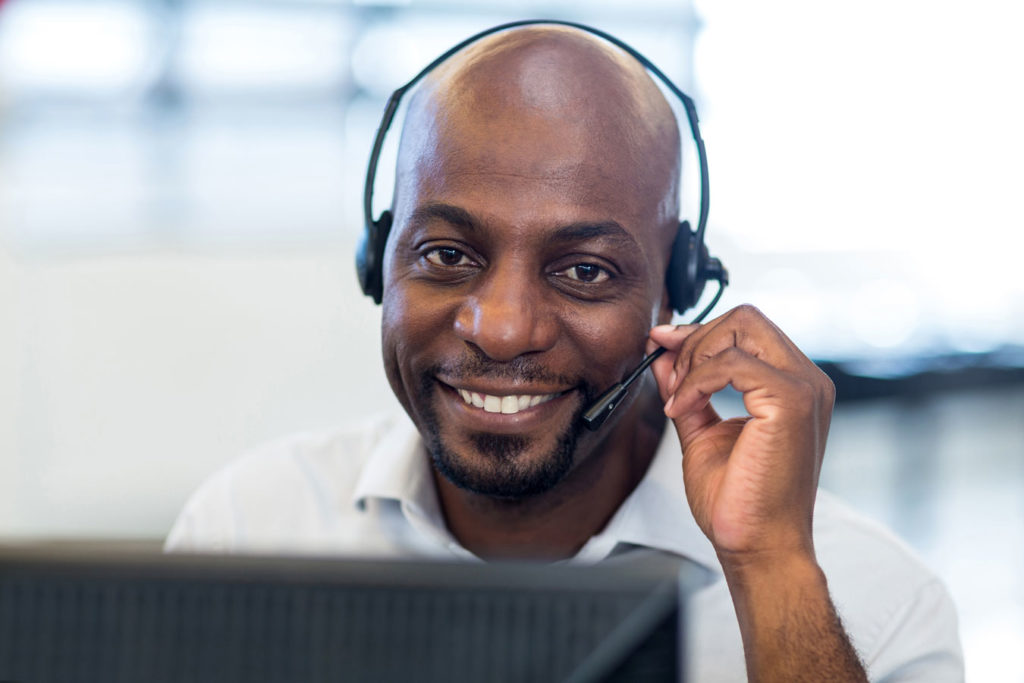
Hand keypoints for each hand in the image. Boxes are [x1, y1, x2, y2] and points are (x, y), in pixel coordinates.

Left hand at [648, 305, 834, 560]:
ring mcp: (804, 387)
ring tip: (679, 401)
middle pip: (745, 317)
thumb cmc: (739, 502)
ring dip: (695, 358)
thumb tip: (661, 356)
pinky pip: (730, 362)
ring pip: (741, 326)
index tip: (660, 344)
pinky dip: (696, 381)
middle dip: (696, 339)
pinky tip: (683, 408)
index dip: (698, 332)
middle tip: (672, 383)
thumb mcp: (702, 432)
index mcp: (792, 385)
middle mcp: (806, 379)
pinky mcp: (790, 400)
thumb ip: (686, 391)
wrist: (758, 546)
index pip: (747, 328)